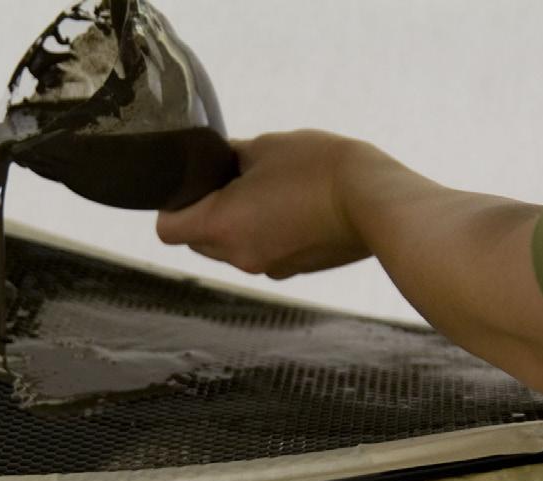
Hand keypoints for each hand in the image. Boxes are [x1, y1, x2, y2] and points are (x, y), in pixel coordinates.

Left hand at [156, 130, 375, 278]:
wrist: (375, 202)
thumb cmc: (319, 168)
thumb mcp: (266, 147)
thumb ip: (231, 157)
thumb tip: (220, 161)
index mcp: (221, 225)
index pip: (168, 229)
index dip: (171, 205)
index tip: (191, 183)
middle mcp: (238, 256)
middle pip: (196, 242)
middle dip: (202, 213)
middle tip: (229, 181)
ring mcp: (266, 267)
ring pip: (229, 249)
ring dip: (235, 224)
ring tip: (266, 192)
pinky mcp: (292, 271)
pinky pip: (261, 252)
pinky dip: (264, 234)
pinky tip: (290, 208)